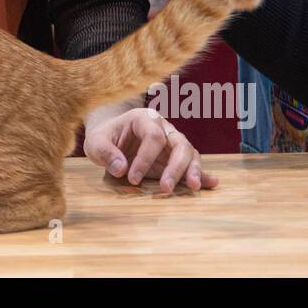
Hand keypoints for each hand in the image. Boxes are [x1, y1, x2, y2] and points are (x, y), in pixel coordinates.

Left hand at [84, 107, 217, 193]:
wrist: (110, 139)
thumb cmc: (104, 138)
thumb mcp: (96, 143)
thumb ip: (106, 153)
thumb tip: (121, 168)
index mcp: (144, 119)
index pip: (153, 137)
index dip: (145, 158)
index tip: (132, 178)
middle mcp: (163, 128)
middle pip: (179, 143)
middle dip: (175, 167)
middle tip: (165, 188)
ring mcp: (172, 142)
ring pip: (189, 153)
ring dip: (192, 170)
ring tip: (193, 187)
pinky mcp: (175, 158)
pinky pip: (191, 164)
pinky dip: (202, 174)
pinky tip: (212, 184)